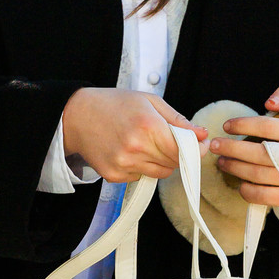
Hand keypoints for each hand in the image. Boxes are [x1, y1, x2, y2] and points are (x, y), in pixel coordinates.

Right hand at [59, 89, 207, 185]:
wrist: (77, 116)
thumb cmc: (113, 104)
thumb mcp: (149, 101)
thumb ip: (177, 120)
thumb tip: (201, 134)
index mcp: (148, 126)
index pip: (183, 150)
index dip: (197, 149)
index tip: (202, 144)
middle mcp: (136, 148)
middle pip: (174, 163)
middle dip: (178, 153)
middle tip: (169, 140)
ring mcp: (124, 164)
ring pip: (160, 173)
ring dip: (160, 161)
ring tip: (146, 143)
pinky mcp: (114, 175)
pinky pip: (141, 177)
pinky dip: (142, 167)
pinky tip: (129, 151)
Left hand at [212, 84, 278, 207]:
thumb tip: (270, 104)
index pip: (268, 127)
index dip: (243, 125)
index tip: (226, 126)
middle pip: (260, 153)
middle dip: (232, 149)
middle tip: (215, 146)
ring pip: (257, 174)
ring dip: (234, 168)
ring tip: (222, 161)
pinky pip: (261, 195)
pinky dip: (246, 189)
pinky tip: (239, 182)